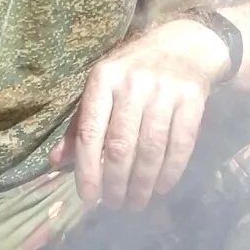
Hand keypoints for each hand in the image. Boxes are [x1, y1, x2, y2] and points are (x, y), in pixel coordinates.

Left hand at [49, 21, 228, 209]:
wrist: (185, 45)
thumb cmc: (134, 74)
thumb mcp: (102, 90)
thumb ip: (80, 125)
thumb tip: (56, 161)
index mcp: (103, 80)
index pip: (90, 132)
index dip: (87, 169)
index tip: (88, 198)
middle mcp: (132, 84)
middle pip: (121, 145)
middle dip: (116, 183)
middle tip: (115, 204)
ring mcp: (165, 90)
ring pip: (151, 149)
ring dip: (143, 183)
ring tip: (137, 202)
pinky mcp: (192, 98)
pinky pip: (181, 144)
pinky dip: (171, 171)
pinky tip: (161, 187)